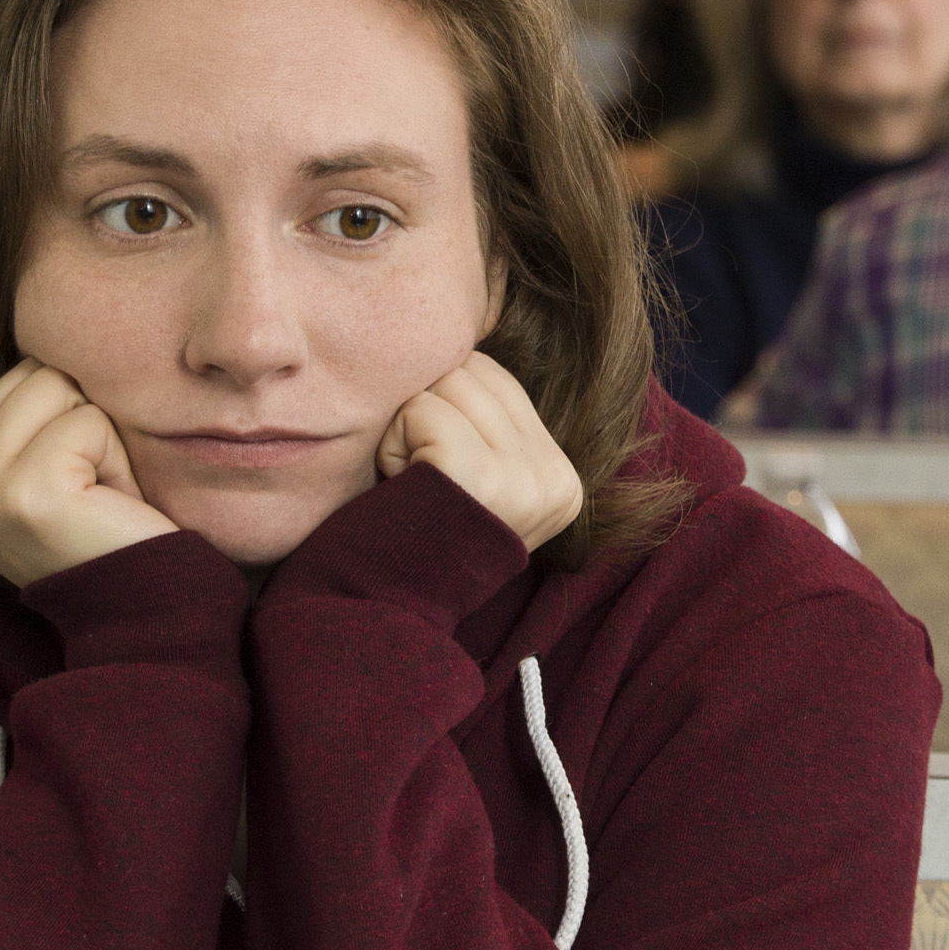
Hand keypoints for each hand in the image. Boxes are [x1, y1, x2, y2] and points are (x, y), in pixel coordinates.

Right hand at [0, 359, 181, 588]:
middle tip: (89, 491)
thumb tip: (22, 311)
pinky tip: (111, 505)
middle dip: (81, 420)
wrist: (140, 610)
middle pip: (32, 374)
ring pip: (58, 387)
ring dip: (101, 437)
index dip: (62, 418)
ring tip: (98, 495)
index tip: (68, 486)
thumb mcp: (36, 462)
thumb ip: (16, 408)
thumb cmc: (101, 526)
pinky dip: (117, 457)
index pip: (11, 376)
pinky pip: (88, 420)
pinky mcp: (24, 493)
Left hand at [378, 351, 584, 554]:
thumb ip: (487, 425)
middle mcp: (556, 478)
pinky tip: (401, 485)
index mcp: (561, 479)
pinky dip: (394, 443)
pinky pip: (423, 411)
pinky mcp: (481, 477)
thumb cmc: (420, 536)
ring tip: (411, 481)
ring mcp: (525, 479)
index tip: (437, 470)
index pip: (498, 380)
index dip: (445, 406)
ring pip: (449, 382)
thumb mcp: (477, 482)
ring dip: (407, 427)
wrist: (387, 607)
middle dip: (426, 410)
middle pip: (472, 372)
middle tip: (416, 475)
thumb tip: (464, 342)